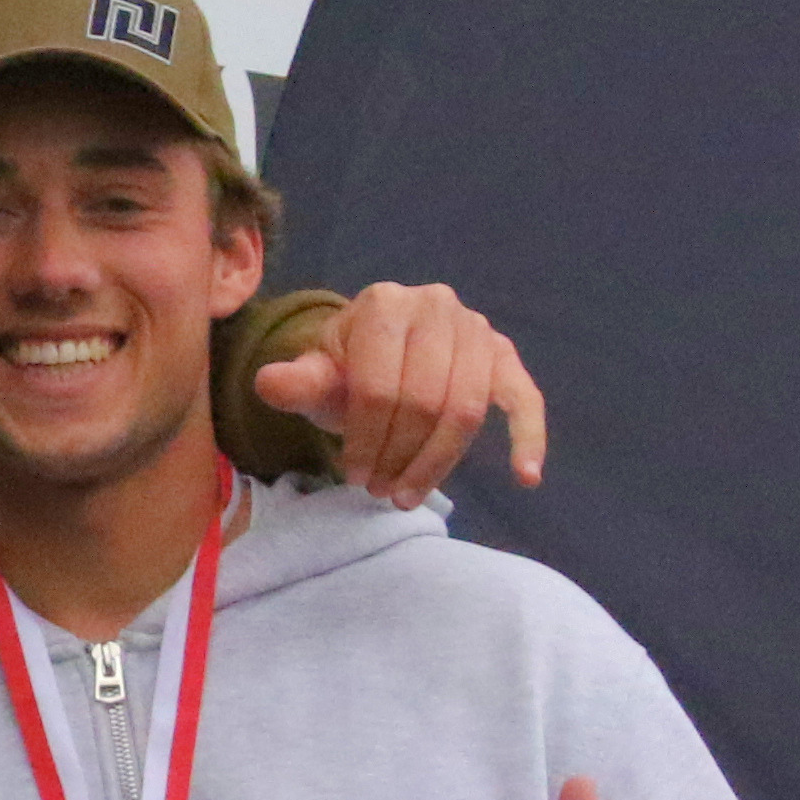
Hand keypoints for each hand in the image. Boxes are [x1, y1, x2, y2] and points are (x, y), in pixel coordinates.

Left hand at [251, 280, 545, 505]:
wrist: (378, 354)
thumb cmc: (346, 368)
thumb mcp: (317, 376)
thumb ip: (298, 382)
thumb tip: (271, 383)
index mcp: (386, 304)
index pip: (379, 386)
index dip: (366, 440)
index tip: (355, 476)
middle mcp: (437, 305)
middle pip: (425, 401)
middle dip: (400, 456)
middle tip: (382, 492)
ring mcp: (476, 329)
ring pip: (466, 409)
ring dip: (439, 462)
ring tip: (409, 494)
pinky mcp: (504, 356)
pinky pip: (523, 398)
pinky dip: (528, 437)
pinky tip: (526, 476)